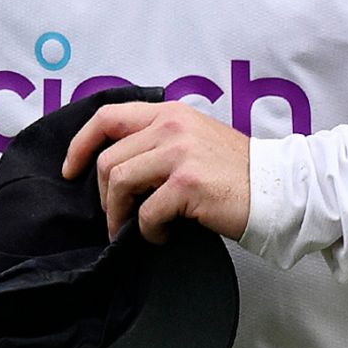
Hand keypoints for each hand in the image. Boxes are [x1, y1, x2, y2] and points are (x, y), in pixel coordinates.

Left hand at [62, 102, 251, 244]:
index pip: (108, 117)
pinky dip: (148, 232)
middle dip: (105, 197)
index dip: (80, 145)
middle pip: (108, 160)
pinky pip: (146, 212)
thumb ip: (159, 140)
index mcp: (170, 112)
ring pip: (120, 183)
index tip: (70, 171)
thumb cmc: (235, 171)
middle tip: (118, 218)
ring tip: (137, 229)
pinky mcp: (187, 183)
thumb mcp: (195, 138)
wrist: (277, 188)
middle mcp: (171, 126)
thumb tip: (117, 167)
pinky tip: (164, 235)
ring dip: (120, 216)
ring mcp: (179, 153)